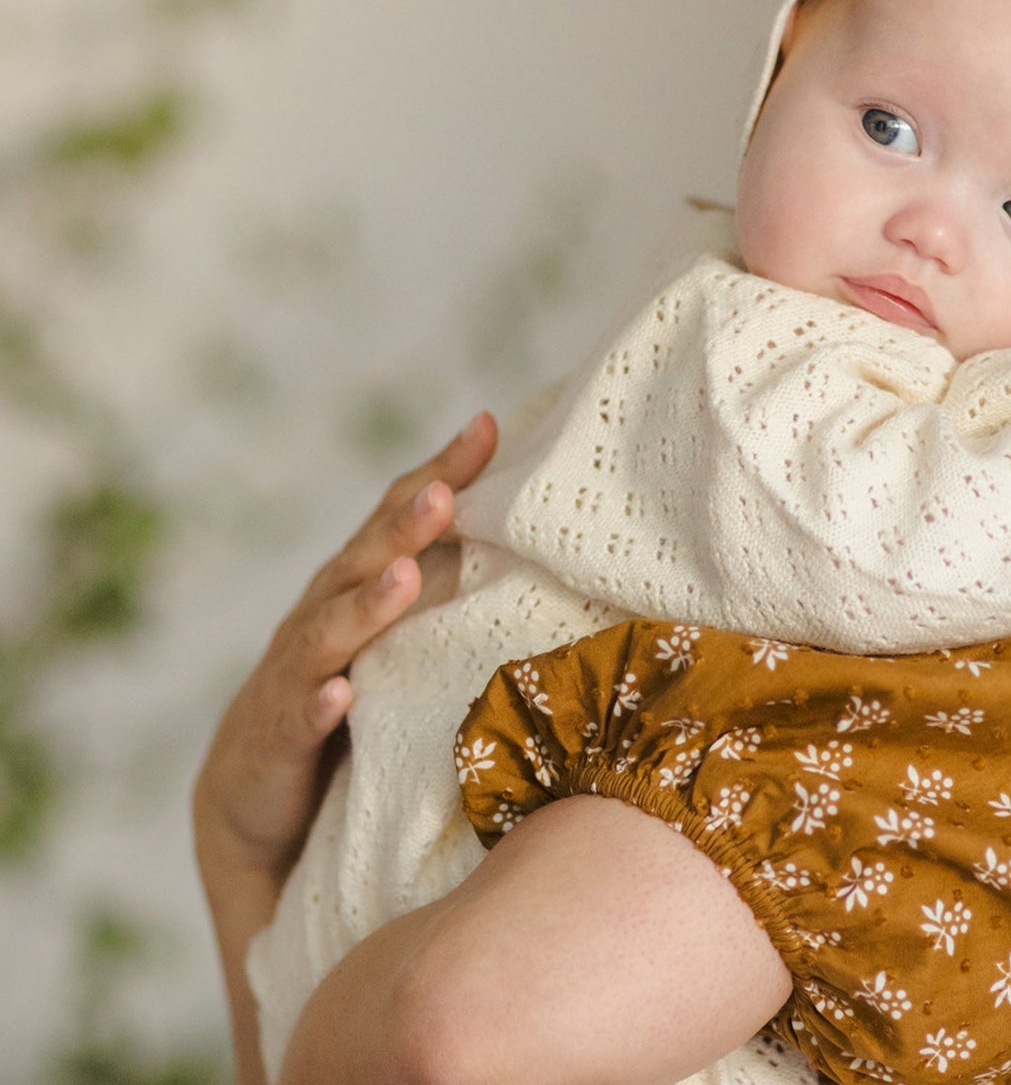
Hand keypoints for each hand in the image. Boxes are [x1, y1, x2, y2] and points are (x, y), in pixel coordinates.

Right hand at [193, 412, 497, 883]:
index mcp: (359, 584)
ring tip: (403, 578)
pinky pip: (299, 718)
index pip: (399, 515)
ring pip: (328, 632)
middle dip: (405, 525)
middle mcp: (323, 615)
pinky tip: (340, 696)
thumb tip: (539, 542)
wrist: (254, 799)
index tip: (488, 427)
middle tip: (445, 492)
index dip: (440, 472)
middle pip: (364, 559)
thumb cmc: (349, 701)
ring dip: (366, 605)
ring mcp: (296, 675)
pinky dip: (319, 704)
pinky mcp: (279, 738)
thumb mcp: (401, 639)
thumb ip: (449, 589)